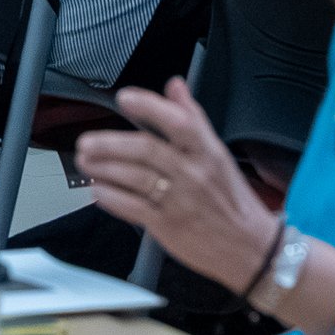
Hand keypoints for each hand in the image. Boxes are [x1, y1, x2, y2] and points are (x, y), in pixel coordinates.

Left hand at [76, 79, 279, 292]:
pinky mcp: (168, 226)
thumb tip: (175, 86)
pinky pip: (134, 208)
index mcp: (207, 152)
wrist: (248, 248)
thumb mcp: (218, 154)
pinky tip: (98, 190)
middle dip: (111, 144)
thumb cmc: (231, 199)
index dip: (150, 107)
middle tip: (87, 141)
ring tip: (86, 162)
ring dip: (105, 169)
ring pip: (136, 179)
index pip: (178, 122)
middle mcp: (192, 174)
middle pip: (147, 151)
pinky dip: (112, 197)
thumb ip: (193, 118)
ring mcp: (179, 201)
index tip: (125, 98)